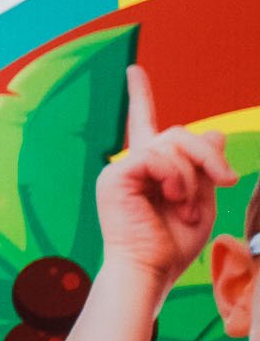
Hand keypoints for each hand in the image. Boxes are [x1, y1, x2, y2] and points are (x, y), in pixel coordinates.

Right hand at [95, 66, 236, 291]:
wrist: (150, 270)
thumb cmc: (173, 245)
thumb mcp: (202, 200)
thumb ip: (206, 168)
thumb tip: (215, 133)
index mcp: (148, 170)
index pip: (145, 125)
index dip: (139, 96)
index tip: (132, 71)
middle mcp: (131, 164)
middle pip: (179, 133)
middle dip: (208, 155)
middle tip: (226, 180)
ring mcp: (120, 169)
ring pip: (172, 144)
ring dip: (193, 175)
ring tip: (188, 206)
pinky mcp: (115, 176)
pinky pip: (156, 157)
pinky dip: (175, 177)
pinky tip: (174, 199)